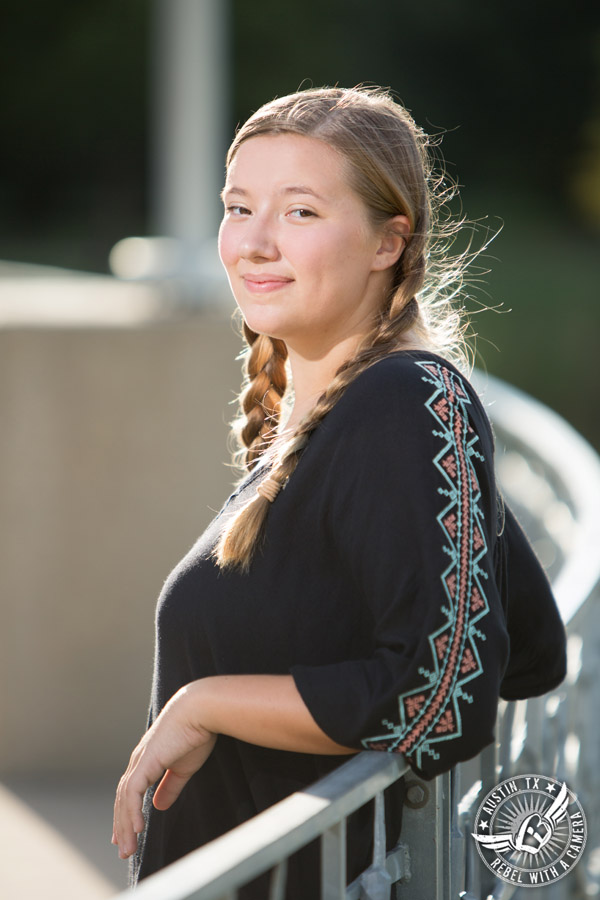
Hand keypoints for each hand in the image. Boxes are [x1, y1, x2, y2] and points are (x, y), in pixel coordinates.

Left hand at [112, 684, 216, 859]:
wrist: (201, 710)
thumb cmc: (196, 732)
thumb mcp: (183, 767)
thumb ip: (170, 786)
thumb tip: (158, 805)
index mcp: (147, 761)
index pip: (130, 792)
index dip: (126, 814)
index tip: (126, 834)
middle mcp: (138, 761)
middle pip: (123, 799)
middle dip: (122, 825)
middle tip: (124, 849)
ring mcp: (139, 761)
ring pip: (125, 800)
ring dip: (125, 825)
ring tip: (128, 848)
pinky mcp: (145, 762)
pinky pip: (133, 793)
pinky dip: (132, 812)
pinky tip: (138, 828)